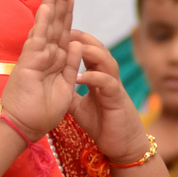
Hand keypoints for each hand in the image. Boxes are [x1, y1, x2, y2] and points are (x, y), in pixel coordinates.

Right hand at [0, 0, 82, 142]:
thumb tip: (78, 43)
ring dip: (51, 4)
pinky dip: (42, 21)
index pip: (64, 33)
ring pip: (46, 25)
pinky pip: (38, 37)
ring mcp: (36, 56)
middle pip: (56, 24)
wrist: (23, 127)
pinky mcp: (29, 61)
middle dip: (61, 2)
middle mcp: (45, 54)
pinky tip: (46, 5)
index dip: (68, 15)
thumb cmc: (42, 113)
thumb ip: (72, 66)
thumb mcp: (66, 87)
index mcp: (55, 61)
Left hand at [68, 30, 147, 163]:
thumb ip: (70, 94)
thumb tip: (54, 85)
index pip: (88, 53)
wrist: (122, 145)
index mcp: (98, 77)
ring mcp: (115, 86)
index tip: (59, 35)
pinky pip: (107, 82)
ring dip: (90, 52)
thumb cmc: (103, 125)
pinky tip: (79, 76)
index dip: (75, 42)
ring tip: (72, 47)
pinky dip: (93, 77)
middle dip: (83, 39)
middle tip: (65, 31)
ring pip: (106, 60)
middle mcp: (108, 77)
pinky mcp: (118, 99)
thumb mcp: (80, 108)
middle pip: (98, 49)